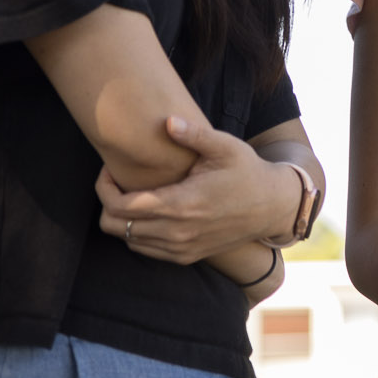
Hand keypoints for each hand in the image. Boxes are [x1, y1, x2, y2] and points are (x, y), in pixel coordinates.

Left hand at [98, 117, 302, 263]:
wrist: (272, 208)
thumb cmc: (247, 172)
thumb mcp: (226, 147)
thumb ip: (195, 134)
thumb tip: (168, 121)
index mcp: (181, 204)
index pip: (120, 206)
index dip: (104, 187)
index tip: (109, 170)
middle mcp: (177, 232)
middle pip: (114, 226)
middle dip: (107, 202)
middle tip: (116, 182)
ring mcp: (181, 248)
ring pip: (127, 239)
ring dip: (121, 219)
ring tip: (132, 195)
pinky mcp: (186, 256)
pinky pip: (145, 249)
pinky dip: (137, 233)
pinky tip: (148, 212)